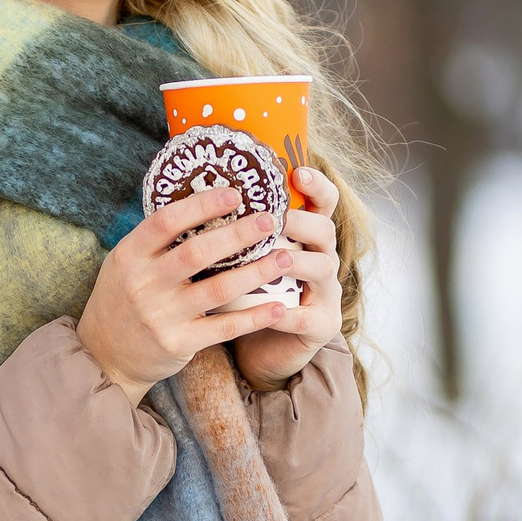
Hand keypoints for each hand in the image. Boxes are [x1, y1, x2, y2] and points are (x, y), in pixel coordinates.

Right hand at [76, 181, 305, 401]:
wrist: (104, 357)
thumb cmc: (121, 301)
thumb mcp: (124, 264)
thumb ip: (155, 241)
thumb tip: (199, 202)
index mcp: (129, 255)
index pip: (166, 221)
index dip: (202, 205)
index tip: (235, 193)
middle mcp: (144, 283)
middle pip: (198, 252)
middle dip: (239, 234)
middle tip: (271, 221)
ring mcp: (161, 315)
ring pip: (218, 289)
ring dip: (257, 272)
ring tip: (286, 257)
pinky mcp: (178, 343)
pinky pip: (224, 328)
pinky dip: (254, 317)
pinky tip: (278, 307)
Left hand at [231, 166, 340, 390]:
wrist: (261, 349)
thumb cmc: (247, 296)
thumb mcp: (244, 258)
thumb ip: (236, 231)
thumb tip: (196, 191)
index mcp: (305, 237)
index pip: (323, 201)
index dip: (316, 185)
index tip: (296, 171)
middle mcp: (321, 258)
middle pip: (325, 229)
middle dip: (301, 221)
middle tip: (274, 219)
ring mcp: (326, 293)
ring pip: (322, 268)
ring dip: (297, 262)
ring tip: (276, 259)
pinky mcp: (322, 325)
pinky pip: (307, 317)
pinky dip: (286, 315)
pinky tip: (269, 313)